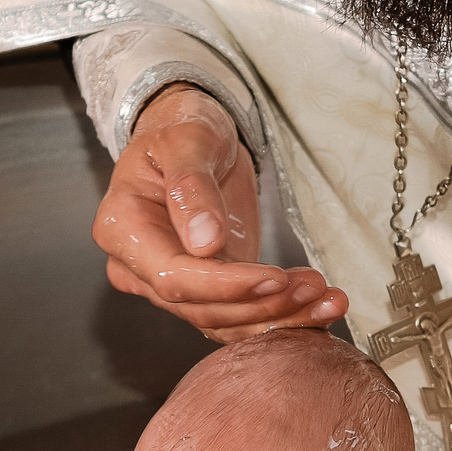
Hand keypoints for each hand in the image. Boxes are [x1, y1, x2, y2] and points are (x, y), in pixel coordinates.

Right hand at [93, 85, 348, 340]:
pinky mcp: (206, 290)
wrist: (193, 141)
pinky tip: (319, 309)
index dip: (226, 285)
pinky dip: (280, 317)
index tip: (275, 277)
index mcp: (123, 230)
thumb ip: (190, 187)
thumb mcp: (186, 140)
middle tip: (315, 285)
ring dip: (279, 316)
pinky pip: (239, 315)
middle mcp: (139, 268)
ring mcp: (172, 284)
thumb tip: (204, 242)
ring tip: (328, 300)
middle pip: (201, 306)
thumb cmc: (182, 130)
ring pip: (224, 320)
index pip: (173, 277)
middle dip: (262, 302)